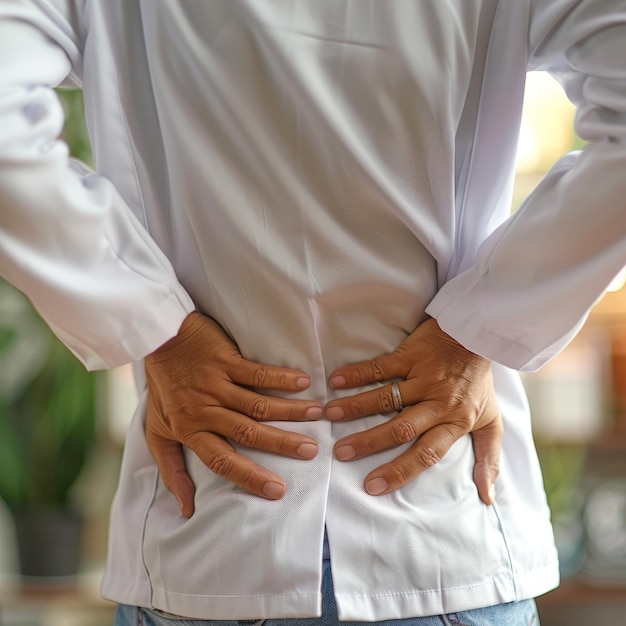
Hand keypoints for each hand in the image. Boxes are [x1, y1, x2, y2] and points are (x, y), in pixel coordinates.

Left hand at [145, 311, 321, 516]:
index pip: (221, 460)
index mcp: (190, 431)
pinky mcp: (224, 359)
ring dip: (289, 410)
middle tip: (311, 451)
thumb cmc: (162, 388)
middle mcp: (204, 410)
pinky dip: (281, 378)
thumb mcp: (157, 432)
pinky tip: (302, 382)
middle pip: (247, 433)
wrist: (158, 339)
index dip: (249, 476)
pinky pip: (256, 372)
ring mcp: (215, 384)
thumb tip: (185, 509)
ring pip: (257, 403)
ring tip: (316, 414)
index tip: (277, 491)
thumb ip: (172, 469)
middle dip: (282, 443)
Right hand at [325, 318, 501, 503]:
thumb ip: (489, 460)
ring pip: (386, 398)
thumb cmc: (479, 383)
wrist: (478, 336)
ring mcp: (422, 378)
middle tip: (341, 453)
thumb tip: (488, 498)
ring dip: (356, 407)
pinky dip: (357, 374)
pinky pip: (380, 367)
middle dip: (369, 443)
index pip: (426, 454)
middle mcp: (437, 403)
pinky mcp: (411, 356)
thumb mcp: (491, 423)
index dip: (400, 471)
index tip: (373, 486)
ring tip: (330, 416)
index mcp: (454, 423)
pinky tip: (336, 381)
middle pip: (400, 429)